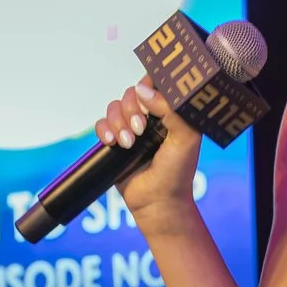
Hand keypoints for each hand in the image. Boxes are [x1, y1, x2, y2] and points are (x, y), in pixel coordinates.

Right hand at [94, 76, 201, 221]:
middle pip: (132, 93)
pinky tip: (112, 143)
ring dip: (119, 123)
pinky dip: (104, 130)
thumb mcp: (185, 138)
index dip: (149, 86)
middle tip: (140, 130)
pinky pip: (101, 123)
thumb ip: (171, 110)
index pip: (157, 84)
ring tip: (128, 144)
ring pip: (115, 107)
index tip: (148, 101)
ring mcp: (131, 128)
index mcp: (171, 112)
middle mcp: (151, 117)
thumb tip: (143, 90)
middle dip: (132, 110)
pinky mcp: (115, 141)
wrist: (157, 201)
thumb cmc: (177, 172)